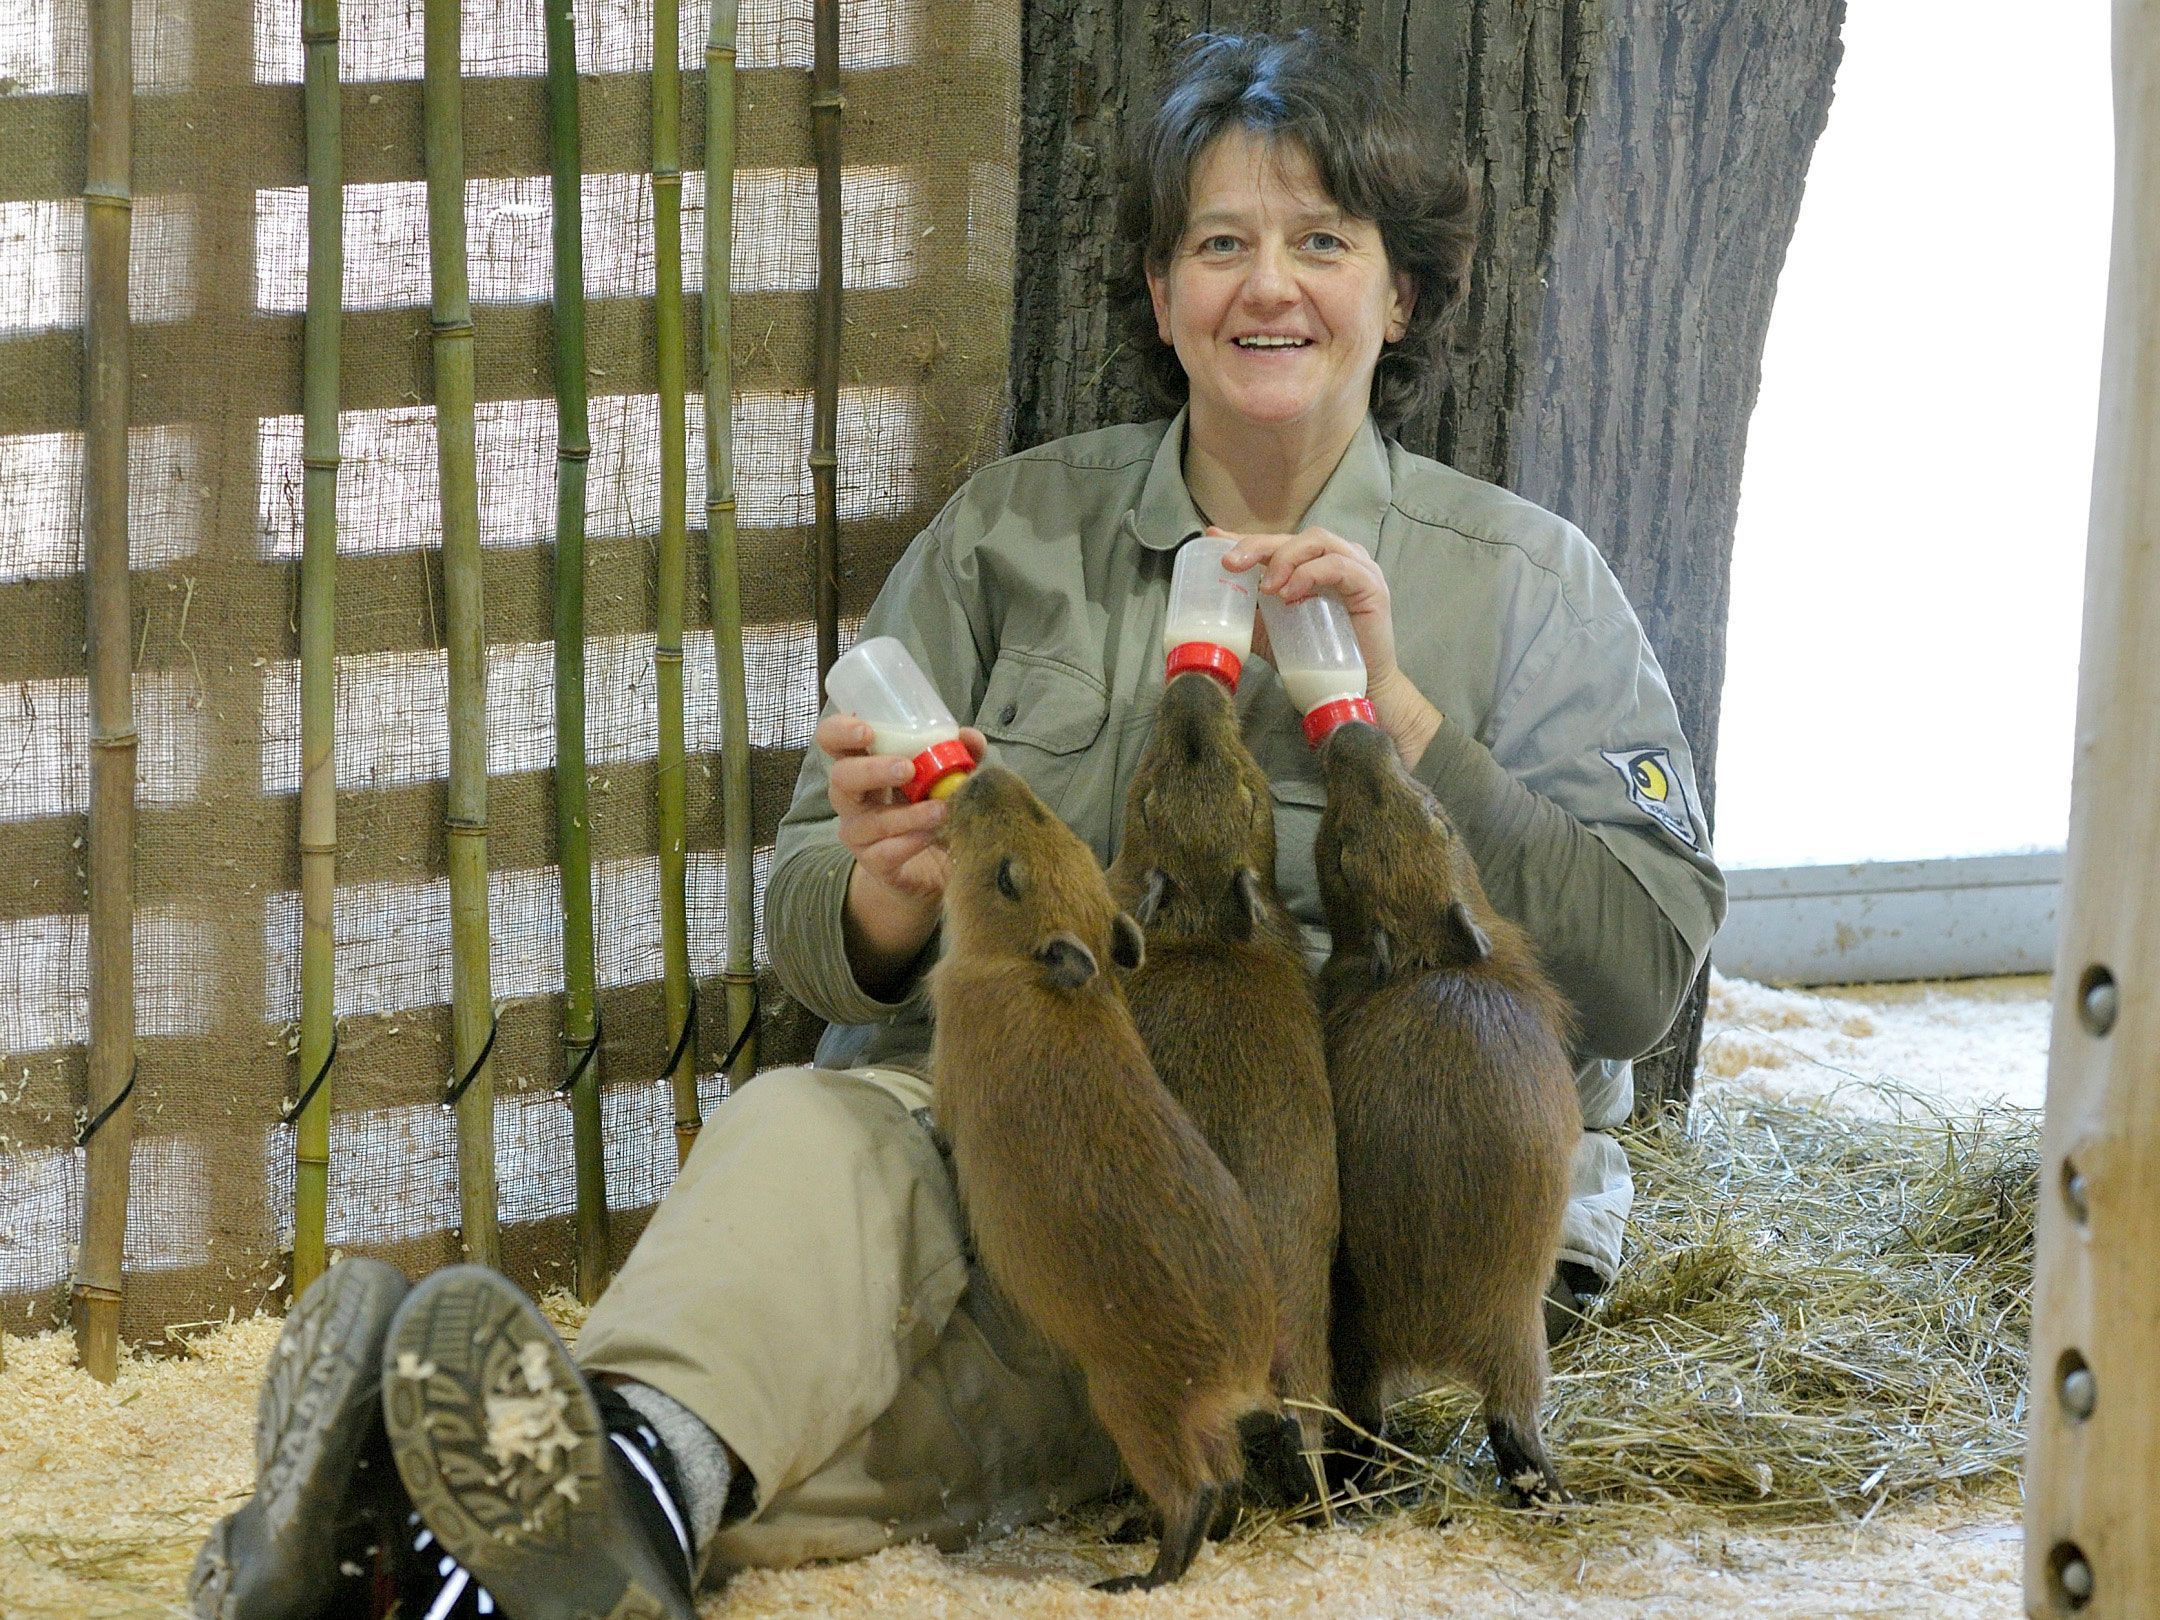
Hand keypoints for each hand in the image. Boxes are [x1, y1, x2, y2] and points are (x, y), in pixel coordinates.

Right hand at [817, 713, 987, 900]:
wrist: (933, 868)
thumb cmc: (929, 810)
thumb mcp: (945, 777)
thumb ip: (958, 755)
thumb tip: (970, 737)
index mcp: (862, 766)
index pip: (832, 741)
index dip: (840, 731)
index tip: (867, 731)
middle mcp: (852, 798)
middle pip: (841, 778)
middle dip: (872, 770)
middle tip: (907, 768)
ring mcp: (859, 833)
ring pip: (869, 821)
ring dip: (907, 814)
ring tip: (940, 809)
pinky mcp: (874, 863)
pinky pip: (884, 853)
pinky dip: (909, 842)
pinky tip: (930, 836)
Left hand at [1213, 524, 1400, 685]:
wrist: (1354, 689)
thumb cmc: (1315, 656)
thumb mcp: (1272, 629)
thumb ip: (1250, 611)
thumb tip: (1212, 603)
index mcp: (1316, 563)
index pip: (1280, 540)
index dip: (1249, 537)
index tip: (1215, 538)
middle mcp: (1338, 558)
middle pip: (1296, 536)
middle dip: (1259, 545)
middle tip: (1231, 564)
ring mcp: (1358, 568)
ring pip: (1317, 541)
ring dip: (1285, 559)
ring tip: (1266, 588)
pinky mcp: (1371, 586)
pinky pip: (1338, 566)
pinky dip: (1310, 574)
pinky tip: (1291, 594)